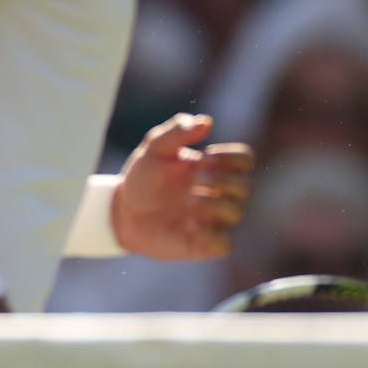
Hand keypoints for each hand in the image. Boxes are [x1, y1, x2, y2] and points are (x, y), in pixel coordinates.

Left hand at [111, 113, 254, 259]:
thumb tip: (206, 122)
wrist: (122, 211)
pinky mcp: (202, 245)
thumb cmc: (143, 177)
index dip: (231, 157)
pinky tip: (190, 225)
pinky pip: (224, 245)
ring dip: (216, 203)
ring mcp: (212, 220)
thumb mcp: (154, 147)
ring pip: (237, 213)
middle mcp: (218, 194)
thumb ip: (177, 131)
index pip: (244, 160)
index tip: (204, 156)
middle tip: (194, 177)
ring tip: (190, 199)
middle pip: (245, 186)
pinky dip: (213, 236)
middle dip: (223, 180)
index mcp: (213, 169)